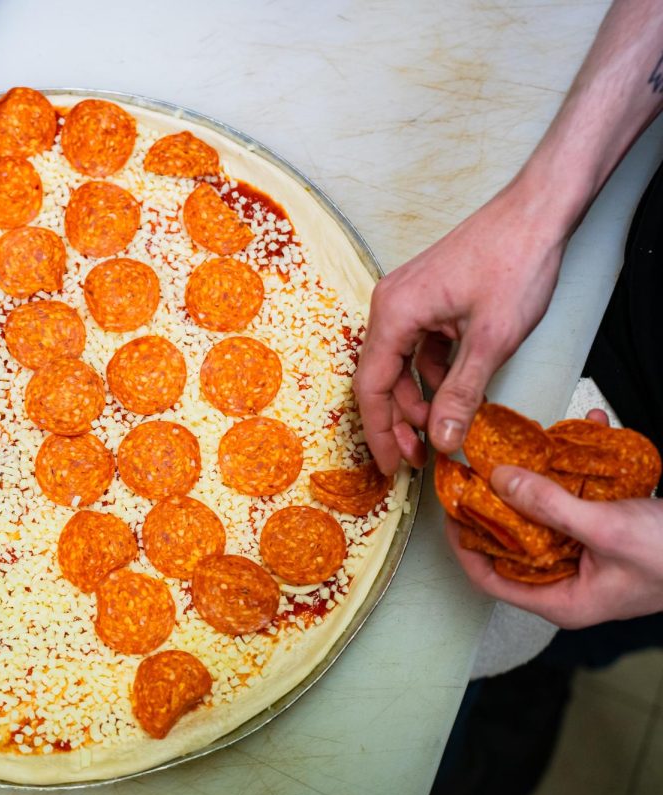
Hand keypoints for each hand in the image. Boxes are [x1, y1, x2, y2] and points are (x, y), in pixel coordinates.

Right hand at [355, 179, 570, 473]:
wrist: (538, 212)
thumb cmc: (515, 261)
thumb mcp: (491, 340)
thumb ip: (461, 394)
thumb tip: (441, 439)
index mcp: (394, 313)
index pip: (372, 387)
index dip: (381, 432)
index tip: (393, 466)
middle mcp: (391, 305)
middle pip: (382, 377)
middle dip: (400, 421)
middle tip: (419, 459)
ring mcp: (408, 300)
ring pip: (403, 364)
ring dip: (421, 399)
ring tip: (445, 430)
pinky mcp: (428, 299)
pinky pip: (421, 347)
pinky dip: (436, 374)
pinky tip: (460, 394)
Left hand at [446, 410, 662, 628]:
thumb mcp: (605, 528)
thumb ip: (548, 505)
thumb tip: (498, 481)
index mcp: (562, 601)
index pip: (488, 578)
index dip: (462, 543)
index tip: (450, 507)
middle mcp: (569, 582)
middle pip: (511, 543)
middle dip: (497, 503)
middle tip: (479, 468)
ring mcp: (589, 558)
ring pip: (544, 516)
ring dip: (537, 479)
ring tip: (522, 446)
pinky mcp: (609, 533)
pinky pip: (580, 500)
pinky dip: (579, 469)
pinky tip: (586, 430)